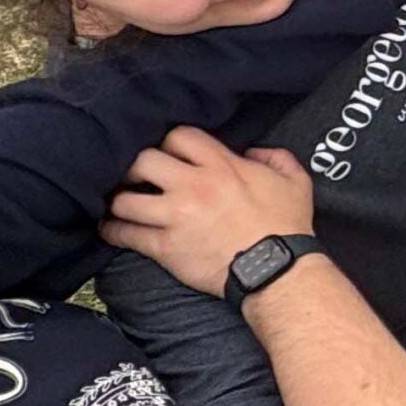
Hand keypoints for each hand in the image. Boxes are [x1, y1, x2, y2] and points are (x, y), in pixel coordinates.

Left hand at [99, 131, 314, 296]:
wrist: (277, 269)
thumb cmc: (287, 226)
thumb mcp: (295, 181)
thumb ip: (275, 157)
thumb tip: (253, 152)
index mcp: (221, 165)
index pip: (178, 137)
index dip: (169, 143)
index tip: (169, 155)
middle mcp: (193, 185)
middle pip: (142, 161)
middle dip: (135, 168)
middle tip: (137, 177)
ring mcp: (175, 216)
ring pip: (125, 200)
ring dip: (120, 201)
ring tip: (121, 204)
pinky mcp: (165, 247)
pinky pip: (126, 234)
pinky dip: (114, 231)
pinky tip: (111, 230)